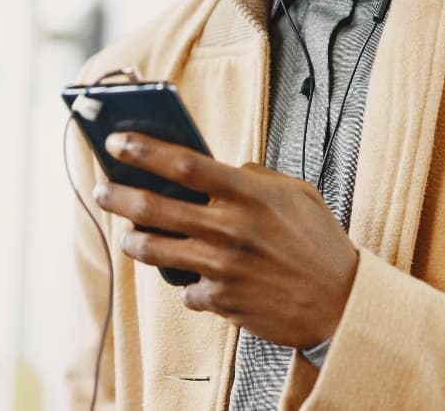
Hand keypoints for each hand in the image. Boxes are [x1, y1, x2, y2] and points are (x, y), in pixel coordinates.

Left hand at [93, 132, 358, 348]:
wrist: (342, 302)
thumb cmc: (320, 242)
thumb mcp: (297, 194)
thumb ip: (257, 177)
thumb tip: (224, 168)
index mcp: (249, 194)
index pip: (183, 164)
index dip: (144, 150)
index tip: (117, 142)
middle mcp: (230, 228)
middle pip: (155, 206)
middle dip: (119, 195)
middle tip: (102, 189)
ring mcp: (223, 268)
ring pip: (156, 250)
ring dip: (134, 240)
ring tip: (129, 235)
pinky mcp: (222, 301)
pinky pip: (186, 289)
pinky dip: (186, 282)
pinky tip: (195, 277)